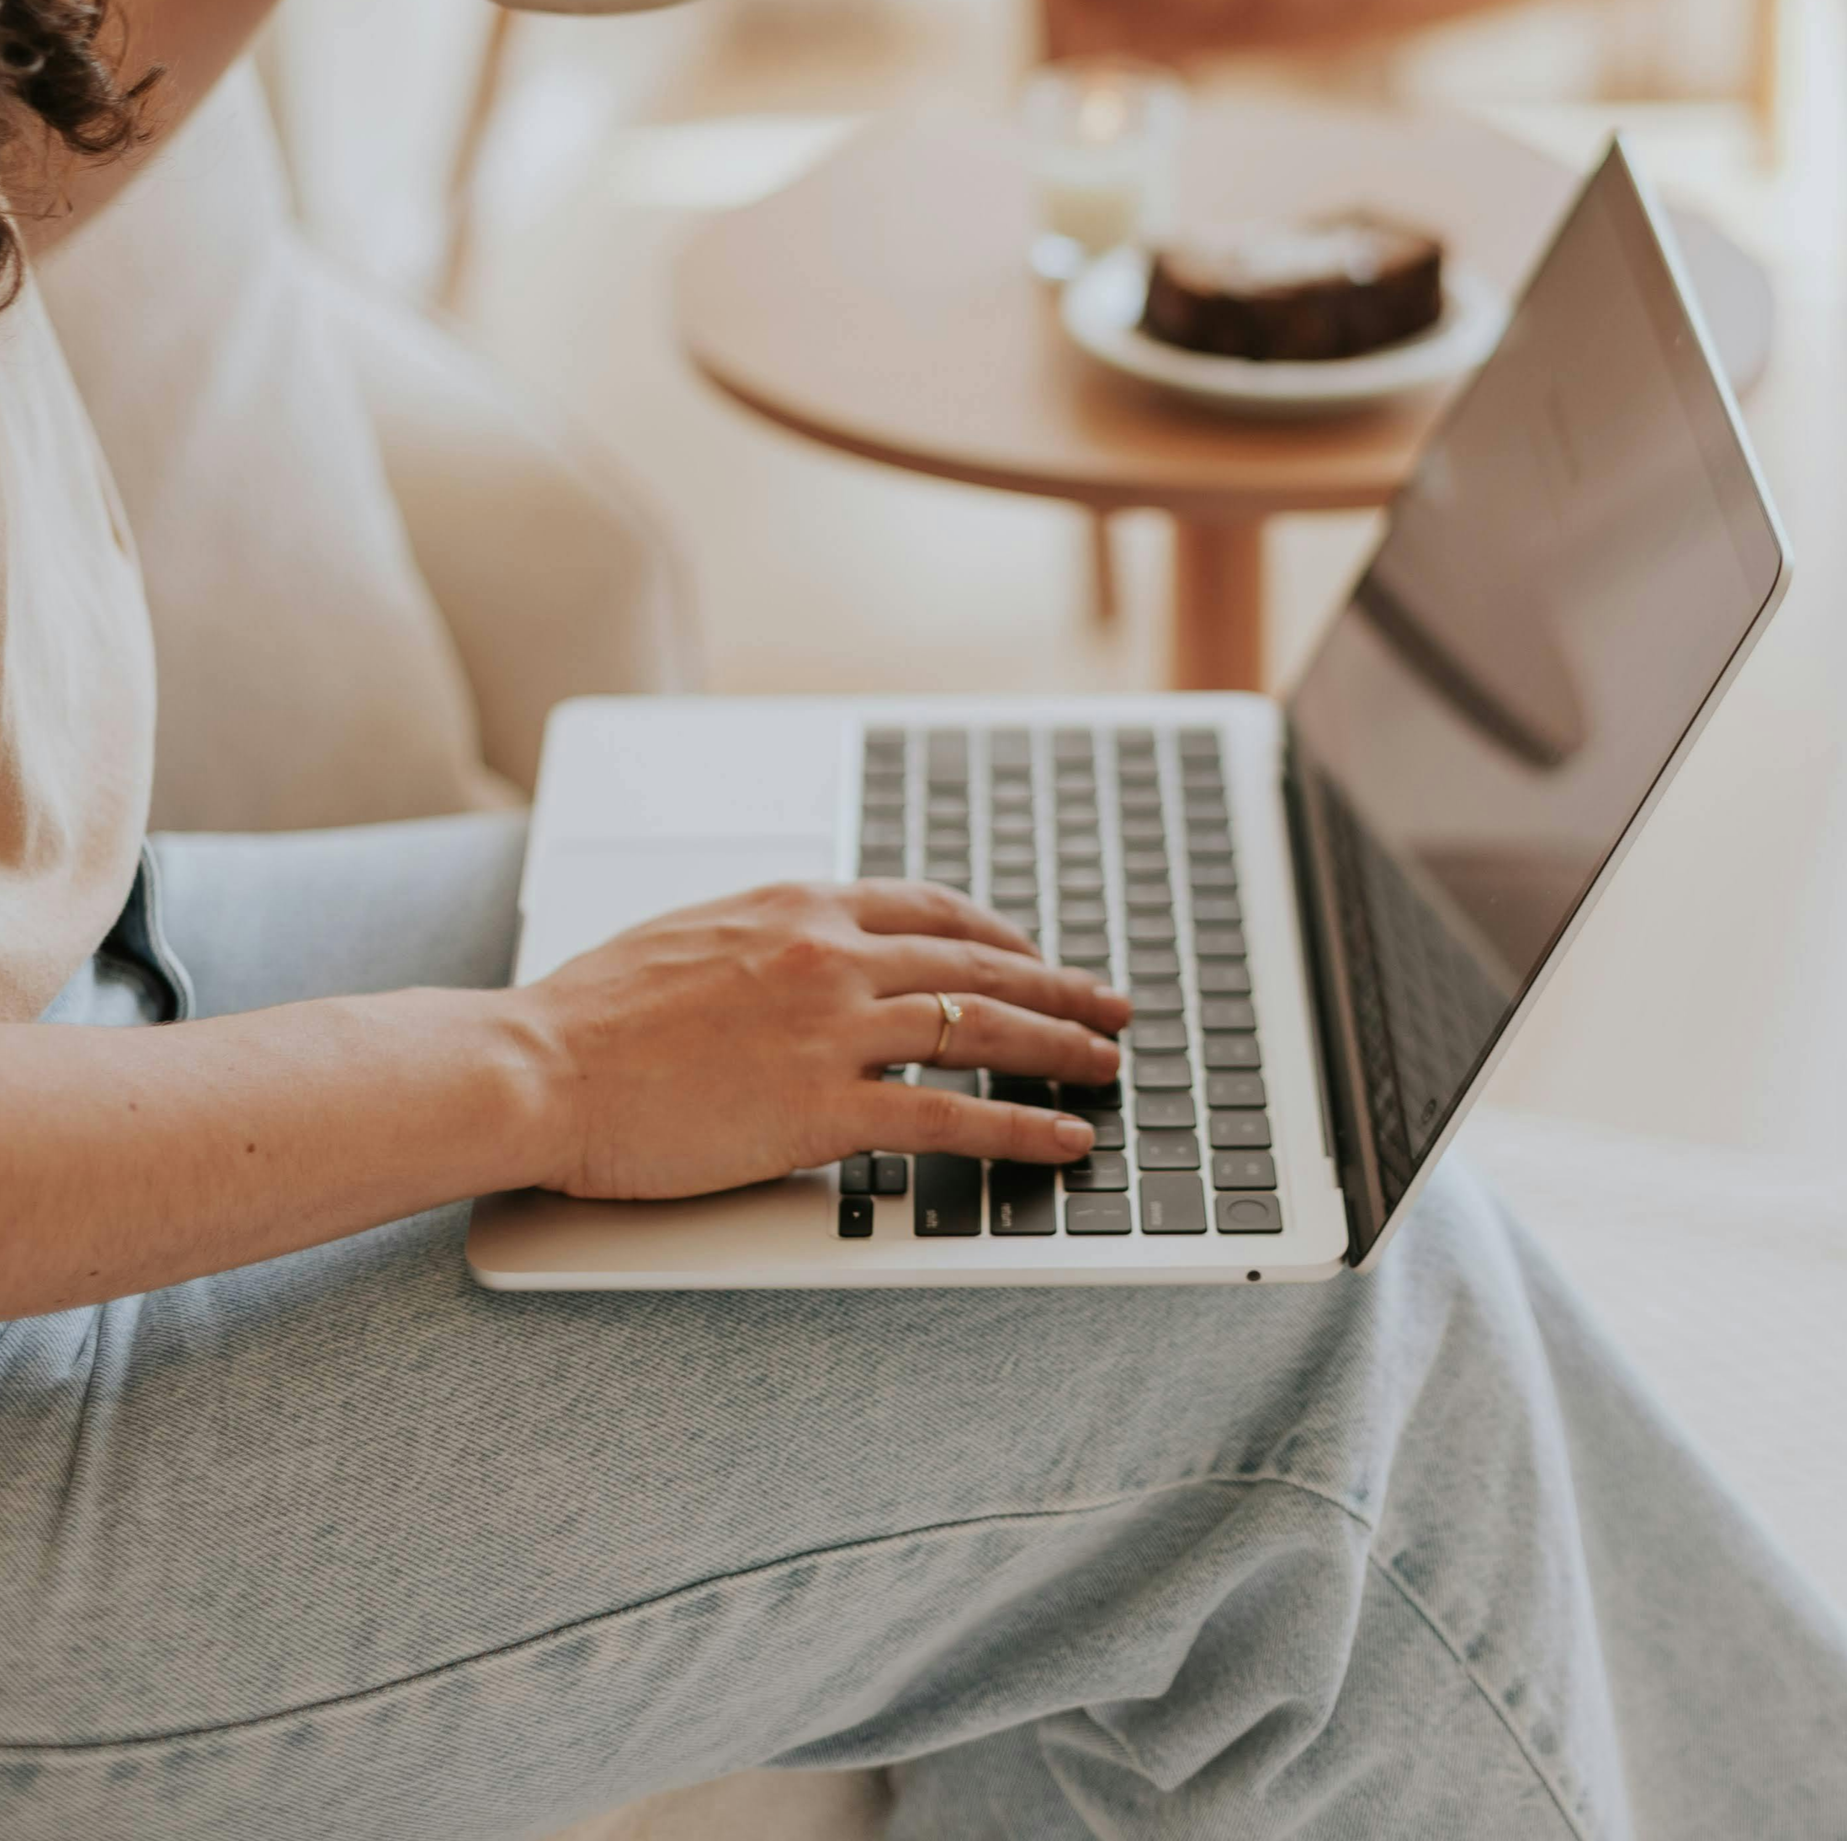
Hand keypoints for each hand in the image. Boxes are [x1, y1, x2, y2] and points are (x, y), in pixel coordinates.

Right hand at [516, 880, 1128, 1199]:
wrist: (540, 1064)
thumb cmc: (592, 1013)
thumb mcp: (695, 933)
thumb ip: (767, 937)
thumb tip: (803, 950)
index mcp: (799, 903)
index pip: (931, 908)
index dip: (1000, 934)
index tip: (1035, 955)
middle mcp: (830, 952)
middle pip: (980, 963)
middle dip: (1059, 986)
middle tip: (1110, 1005)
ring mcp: (833, 1028)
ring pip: (984, 1029)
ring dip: (1061, 1049)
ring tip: (1108, 1067)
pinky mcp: (825, 1107)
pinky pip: (952, 1116)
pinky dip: (1021, 1128)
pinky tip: (1063, 1139)